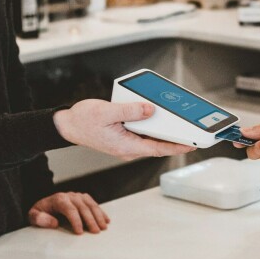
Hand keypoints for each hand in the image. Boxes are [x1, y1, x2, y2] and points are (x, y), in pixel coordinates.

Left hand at [28, 192, 109, 234]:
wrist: (44, 205)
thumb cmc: (40, 212)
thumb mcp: (33, 215)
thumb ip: (40, 219)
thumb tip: (53, 223)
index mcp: (58, 199)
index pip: (70, 209)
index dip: (76, 221)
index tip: (80, 232)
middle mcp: (70, 196)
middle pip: (83, 207)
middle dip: (90, 220)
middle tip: (95, 232)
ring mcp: (78, 196)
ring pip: (91, 205)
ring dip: (98, 216)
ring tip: (103, 228)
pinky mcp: (83, 198)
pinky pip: (94, 204)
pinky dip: (101, 212)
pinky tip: (106, 220)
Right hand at [53, 99, 194, 159]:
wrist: (67, 125)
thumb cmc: (83, 120)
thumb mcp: (107, 112)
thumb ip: (130, 111)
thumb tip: (150, 110)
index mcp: (126, 146)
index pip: (158, 148)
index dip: (177, 147)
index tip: (192, 144)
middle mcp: (128, 148)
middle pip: (158, 144)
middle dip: (175, 139)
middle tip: (192, 131)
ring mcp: (126, 143)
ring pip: (151, 139)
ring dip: (164, 132)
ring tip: (180, 123)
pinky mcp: (124, 137)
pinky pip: (142, 133)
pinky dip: (152, 126)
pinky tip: (158, 117)